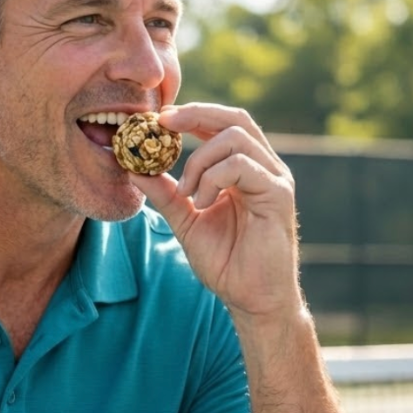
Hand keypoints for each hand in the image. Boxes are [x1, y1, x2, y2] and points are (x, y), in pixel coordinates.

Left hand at [129, 103, 302, 319]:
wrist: (251, 298)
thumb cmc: (226, 261)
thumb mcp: (186, 221)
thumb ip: (166, 194)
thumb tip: (134, 169)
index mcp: (245, 168)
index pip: (222, 124)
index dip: (192, 114)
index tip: (159, 119)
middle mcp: (264, 167)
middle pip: (235, 118)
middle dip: (196, 114)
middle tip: (163, 123)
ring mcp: (274, 178)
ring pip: (236, 137)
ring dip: (201, 160)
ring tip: (187, 192)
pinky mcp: (278, 194)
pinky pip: (242, 166)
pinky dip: (214, 178)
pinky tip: (203, 202)